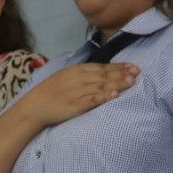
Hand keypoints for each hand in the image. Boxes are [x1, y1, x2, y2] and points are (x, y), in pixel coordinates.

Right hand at [16, 63, 137, 127]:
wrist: (36, 105)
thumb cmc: (52, 92)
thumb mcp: (67, 76)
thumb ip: (84, 74)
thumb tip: (102, 73)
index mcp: (77, 70)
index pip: (102, 67)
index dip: (119, 67)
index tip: (133, 67)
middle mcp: (79, 78)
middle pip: (104, 75)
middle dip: (122, 74)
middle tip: (137, 73)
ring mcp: (77, 91)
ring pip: (101, 86)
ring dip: (117, 83)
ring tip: (131, 82)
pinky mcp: (75, 104)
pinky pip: (92, 100)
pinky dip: (103, 97)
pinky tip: (113, 95)